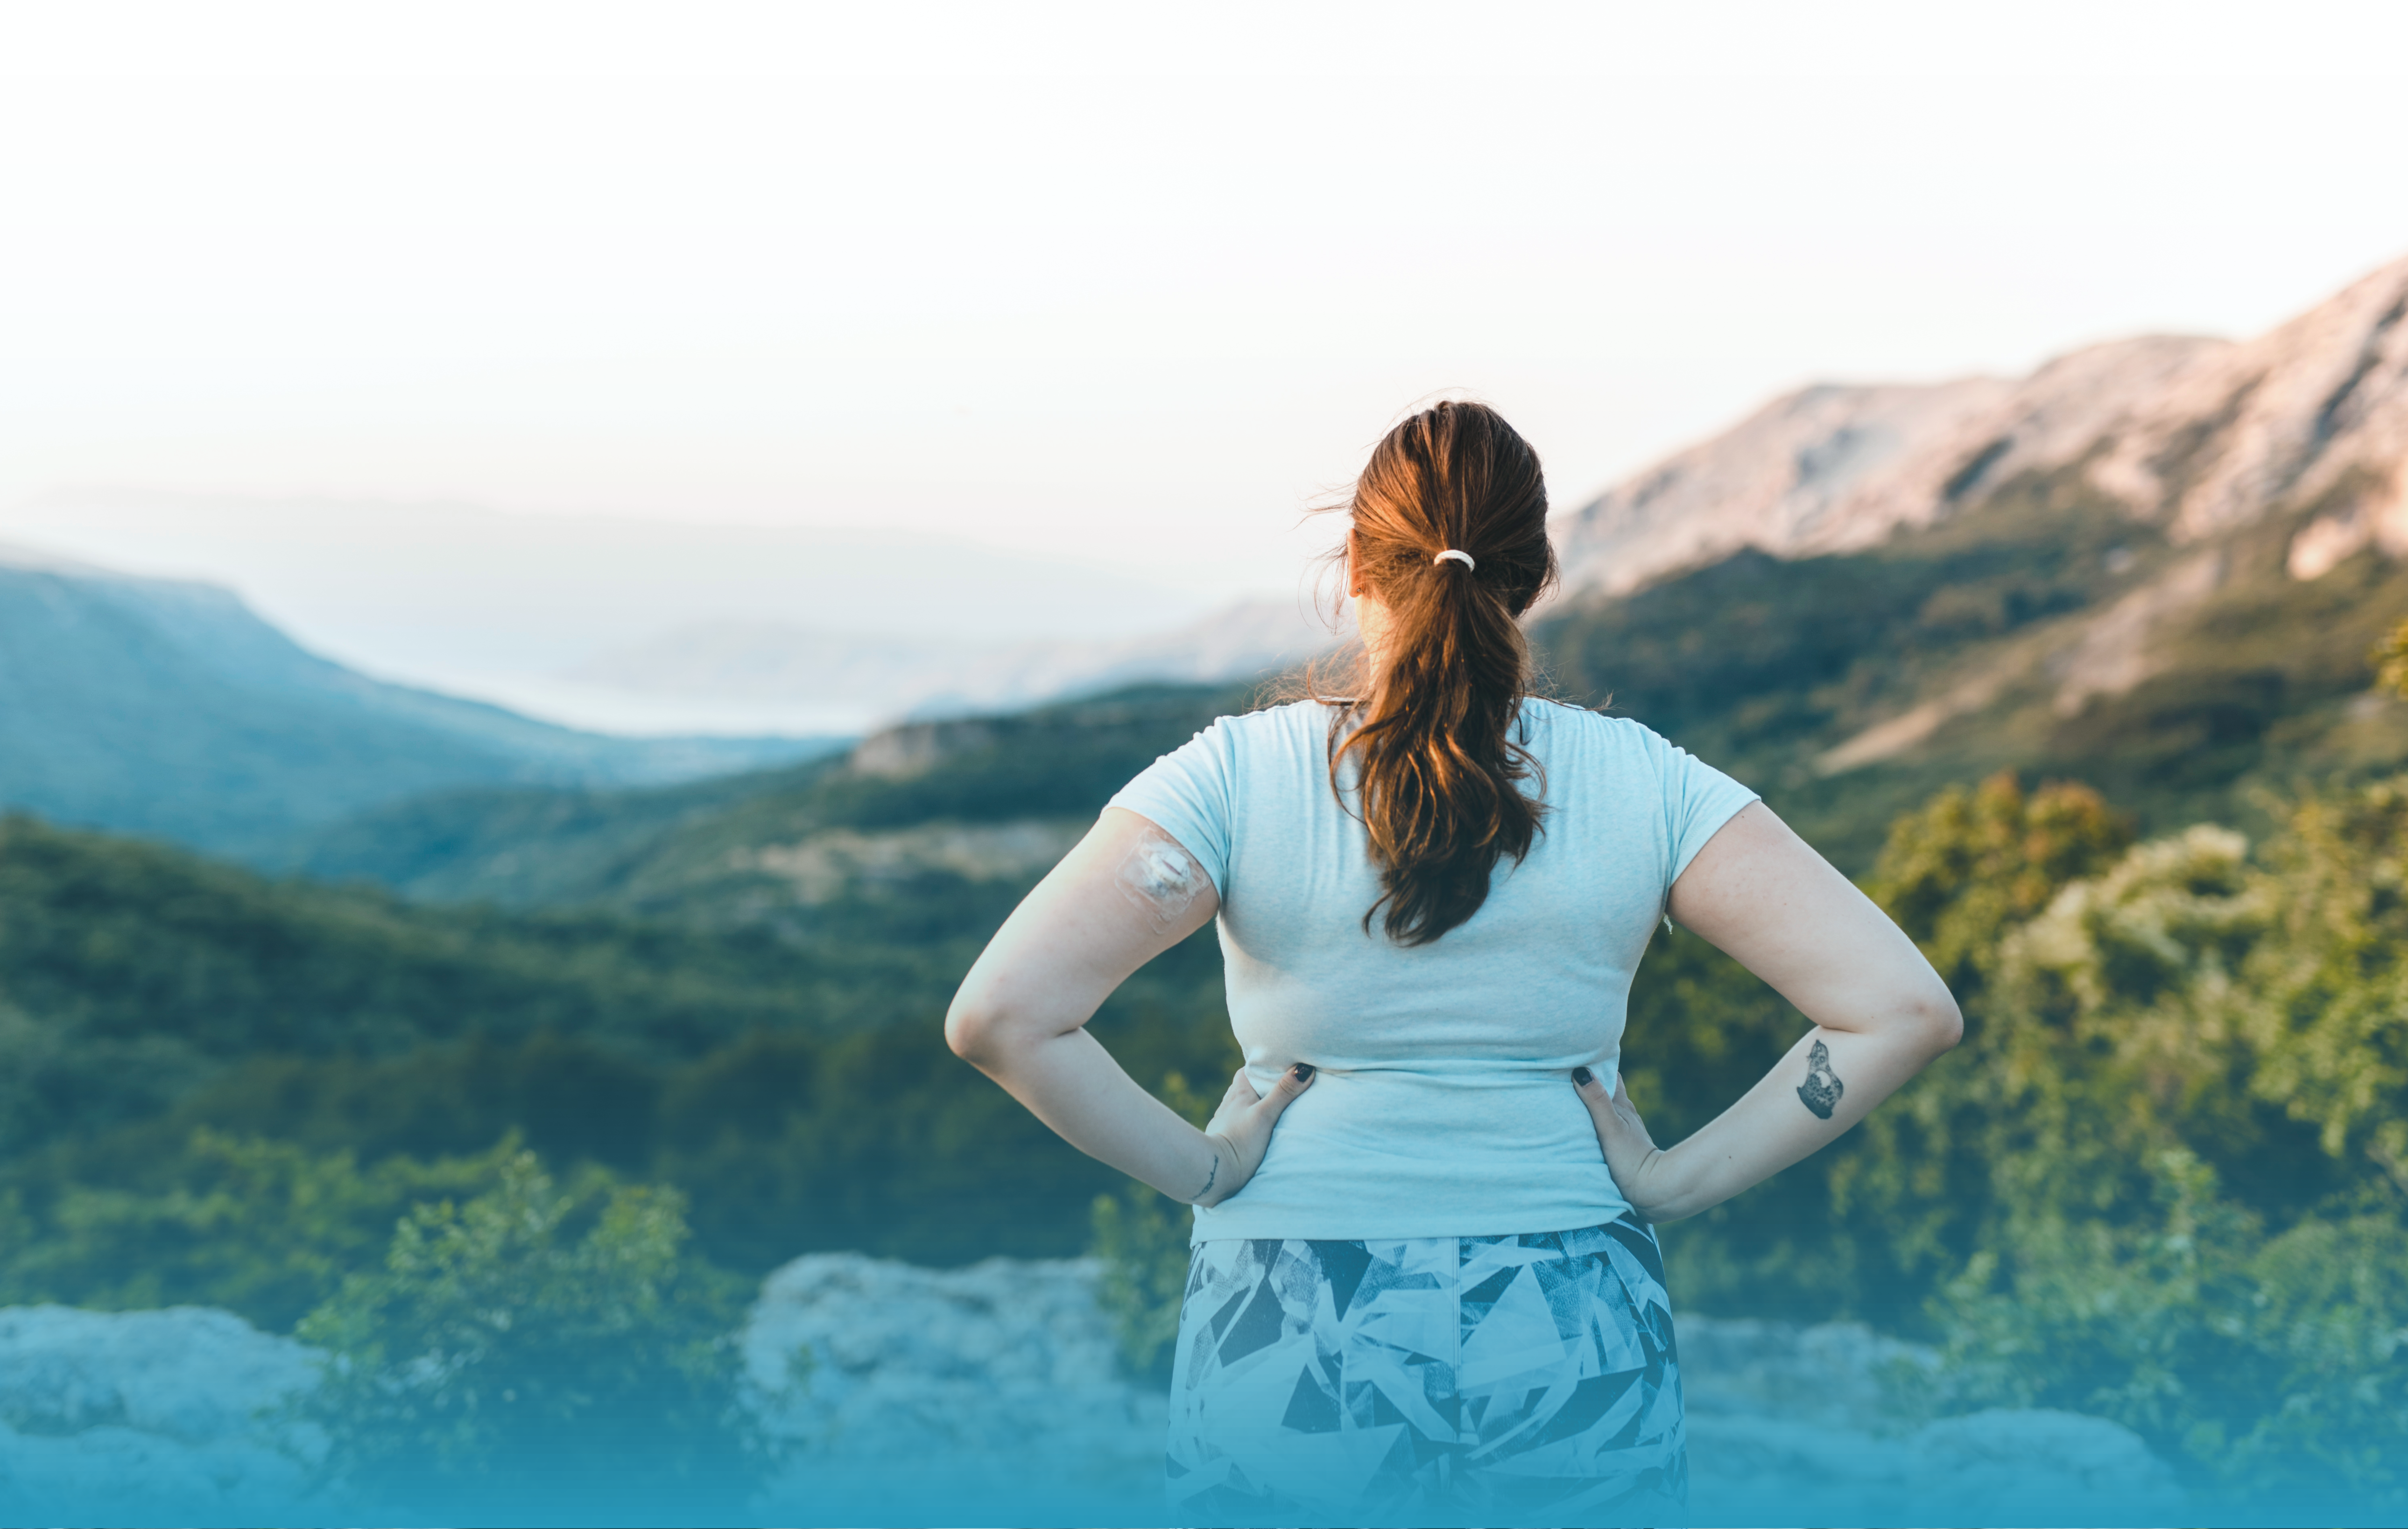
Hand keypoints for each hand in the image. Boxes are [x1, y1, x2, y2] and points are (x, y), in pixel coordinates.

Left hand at [1193, 1064, 1315, 1206]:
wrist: (1214, 1172)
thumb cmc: (1240, 1141)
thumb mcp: (1266, 1115)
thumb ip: (1284, 1092)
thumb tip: (1304, 1068)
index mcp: (1237, 1093)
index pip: (1248, 1071)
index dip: (1262, 1067)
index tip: (1278, 1068)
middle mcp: (1227, 1104)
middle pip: (1244, 1088)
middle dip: (1259, 1087)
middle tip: (1279, 1088)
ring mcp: (1223, 1122)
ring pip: (1239, 1106)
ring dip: (1252, 1105)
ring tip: (1269, 1108)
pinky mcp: (1222, 1139)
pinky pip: (1236, 1123)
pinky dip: (1246, 1122)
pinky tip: (1253, 1130)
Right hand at [1573, 1067, 1677, 1221]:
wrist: (1652, 1192)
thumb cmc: (1632, 1160)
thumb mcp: (1611, 1128)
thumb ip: (1596, 1101)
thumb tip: (1580, 1071)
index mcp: (1622, 1105)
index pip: (1609, 1073)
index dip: (1595, 1062)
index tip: (1576, 1053)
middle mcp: (1624, 1114)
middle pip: (1605, 1089)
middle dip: (1588, 1079)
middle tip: (1564, 1072)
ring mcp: (1623, 1130)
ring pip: (1603, 1108)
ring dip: (1588, 1101)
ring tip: (1565, 1096)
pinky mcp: (1619, 1147)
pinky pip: (1601, 1125)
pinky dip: (1591, 1119)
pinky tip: (1580, 1125)